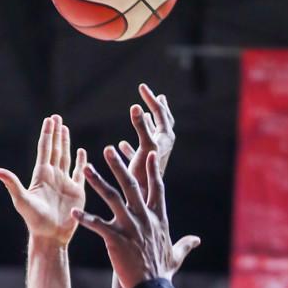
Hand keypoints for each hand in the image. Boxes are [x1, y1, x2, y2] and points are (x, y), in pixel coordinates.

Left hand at [0, 116, 85, 246]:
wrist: (50, 236)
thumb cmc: (35, 221)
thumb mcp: (21, 200)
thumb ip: (11, 183)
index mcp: (41, 175)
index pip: (44, 149)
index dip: (47, 133)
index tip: (49, 119)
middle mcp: (53, 176)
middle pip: (55, 149)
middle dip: (56, 133)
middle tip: (57, 117)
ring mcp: (65, 183)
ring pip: (66, 158)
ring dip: (66, 143)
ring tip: (65, 129)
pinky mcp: (77, 192)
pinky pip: (80, 173)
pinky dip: (81, 161)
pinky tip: (82, 152)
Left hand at [73, 147, 198, 287]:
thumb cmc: (163, 273)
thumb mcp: (177, 255)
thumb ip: (186, 244)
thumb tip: (197, 240)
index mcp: (158, 218)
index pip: (156, 188)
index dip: (153, 170)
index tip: (150, 153)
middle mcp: (144, 218)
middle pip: (131, 185)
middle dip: (119, 165)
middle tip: (107, 150)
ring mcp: (130, 227)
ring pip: (112, 198)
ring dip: (98, 181)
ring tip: (86, 167)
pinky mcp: (116, 239)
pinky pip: (98, 225)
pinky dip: (85, 218)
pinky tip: (74, 212)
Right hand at [118, 84, 175, 198]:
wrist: (145, 200)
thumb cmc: (146, 174)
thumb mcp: (144, 147)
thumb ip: (141, 127)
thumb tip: (136, 106)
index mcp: (166, 140)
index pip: (160, 113)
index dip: (150, 99)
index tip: (141, 87)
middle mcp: (163, 147)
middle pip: (163, 123)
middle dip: (158, 109)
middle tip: (156, 96)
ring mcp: (154, 157)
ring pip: (152, 137)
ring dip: (147, 125)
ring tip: (145, 115)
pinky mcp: (144, 168)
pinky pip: (138, 153)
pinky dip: (131, 146)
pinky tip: (121, 145)